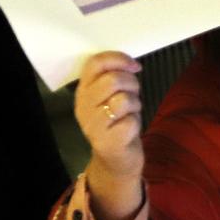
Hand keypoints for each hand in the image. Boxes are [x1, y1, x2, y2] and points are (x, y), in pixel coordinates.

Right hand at [75, 51, 144, 180]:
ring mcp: (93, 126)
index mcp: (83, 91)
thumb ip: (112, 78)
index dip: (118, 59)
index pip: (94, 63)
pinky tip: (129, 128)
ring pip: (123, 99)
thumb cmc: (117, 123)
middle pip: (112, 79)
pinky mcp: (108, 141)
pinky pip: (131, 120)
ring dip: (135, 103)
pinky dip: (136, 121)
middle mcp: (83, 107)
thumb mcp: (109, 97)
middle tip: (134, 93)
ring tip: (131, 112)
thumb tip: (130, 63)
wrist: (115, 160)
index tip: (134, 66)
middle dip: (131, 82)